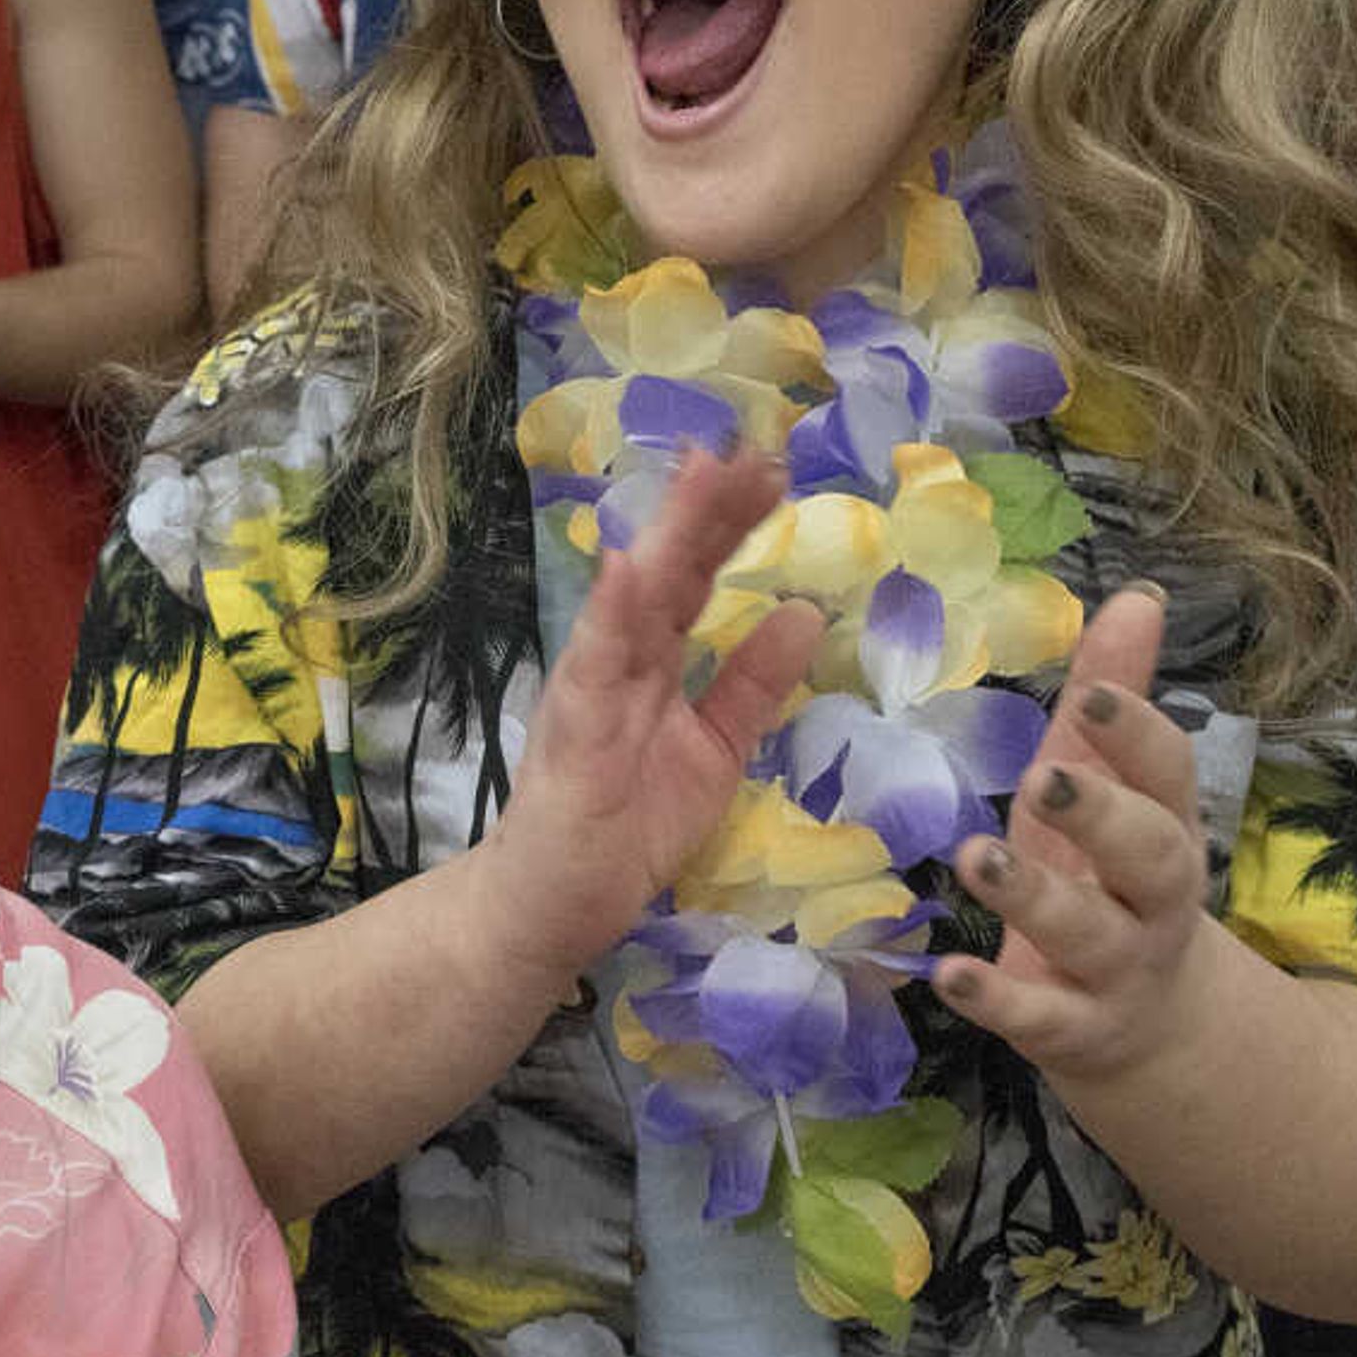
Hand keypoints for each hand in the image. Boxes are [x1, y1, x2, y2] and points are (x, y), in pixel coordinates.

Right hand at [475, 449, 828, 974]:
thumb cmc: (622, 829)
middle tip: (752, 451)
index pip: (693, 576)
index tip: (772, 474)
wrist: (553, 905)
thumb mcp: (713, 748)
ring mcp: (591, 686)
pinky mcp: (574, 727)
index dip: (730, 524)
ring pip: (633, 597)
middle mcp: (617, 657)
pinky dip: (610, 613)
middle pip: (666, 568)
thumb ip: (752, 684)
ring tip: (702, 476)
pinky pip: (593, 662)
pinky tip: (628, 564)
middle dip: (708, 509)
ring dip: (667, 535)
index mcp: (650, 659)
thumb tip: (803, 613)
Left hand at [932, 587, 1234, 1085]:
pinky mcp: (1076, 1029)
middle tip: (1045, 778)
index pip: (1169, 773)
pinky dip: (995, 998)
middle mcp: (1155, 897)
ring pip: (1089, 934)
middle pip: (1151, 854)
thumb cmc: (1108, 876)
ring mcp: (1119, 969)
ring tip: (974, 857)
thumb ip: (1115, 698)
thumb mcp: (1109, 787)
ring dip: (1033, 897)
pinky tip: (947, 974)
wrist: (1153, 1028)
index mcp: (1165, 824)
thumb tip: (1138, 594)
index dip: (1137, 734)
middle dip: (1102, 816)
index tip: (1095, 695)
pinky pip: (1039, 1016)